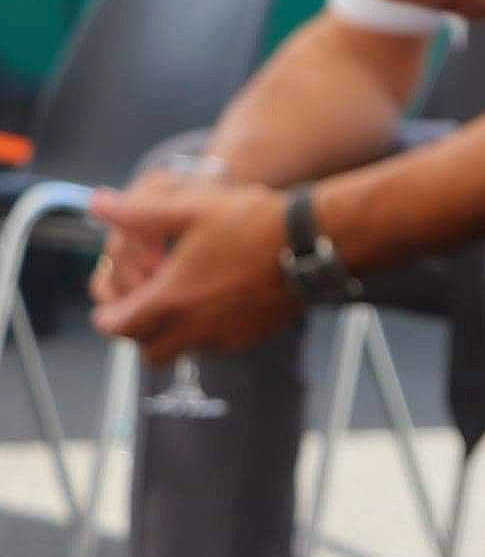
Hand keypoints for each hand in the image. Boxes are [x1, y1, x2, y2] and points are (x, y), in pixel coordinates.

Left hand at [88, 184, 298, 362]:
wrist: (313, 244)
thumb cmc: (253, 222)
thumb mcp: (191, 208)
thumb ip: (138, 212)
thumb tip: (98, 205)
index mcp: (172, 298)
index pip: (118, 326)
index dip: (108, 315)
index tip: (114, 301)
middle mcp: (195, 327)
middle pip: (148, 352)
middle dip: (139, 333)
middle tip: (146, 305)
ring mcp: (224, 336)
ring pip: (181, 352)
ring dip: (172, 335)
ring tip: (182, 302)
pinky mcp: (249, 337)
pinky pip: (213, 347)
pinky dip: (203, 334)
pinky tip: (216, 302)